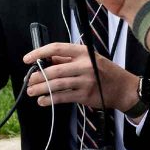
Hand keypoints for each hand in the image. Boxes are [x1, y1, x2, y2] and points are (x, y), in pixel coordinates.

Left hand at [20, 42, 139, 110]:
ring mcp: (85, 81)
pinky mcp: (85, 95)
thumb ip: (68, 59)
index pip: (57, 48)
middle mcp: (84, 65)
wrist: (123, 88)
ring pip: (57, 84)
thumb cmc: (104, 71)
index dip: (39, 52)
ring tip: (31, 91)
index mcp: (83, 52)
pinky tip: (42, 101)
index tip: (27, 59)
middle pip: (54, 70)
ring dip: (40, 89)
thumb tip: (46, 60)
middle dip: (37, 76)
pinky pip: (63, 97)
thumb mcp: (89, 59)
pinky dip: (50, 99)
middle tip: (28, 81)